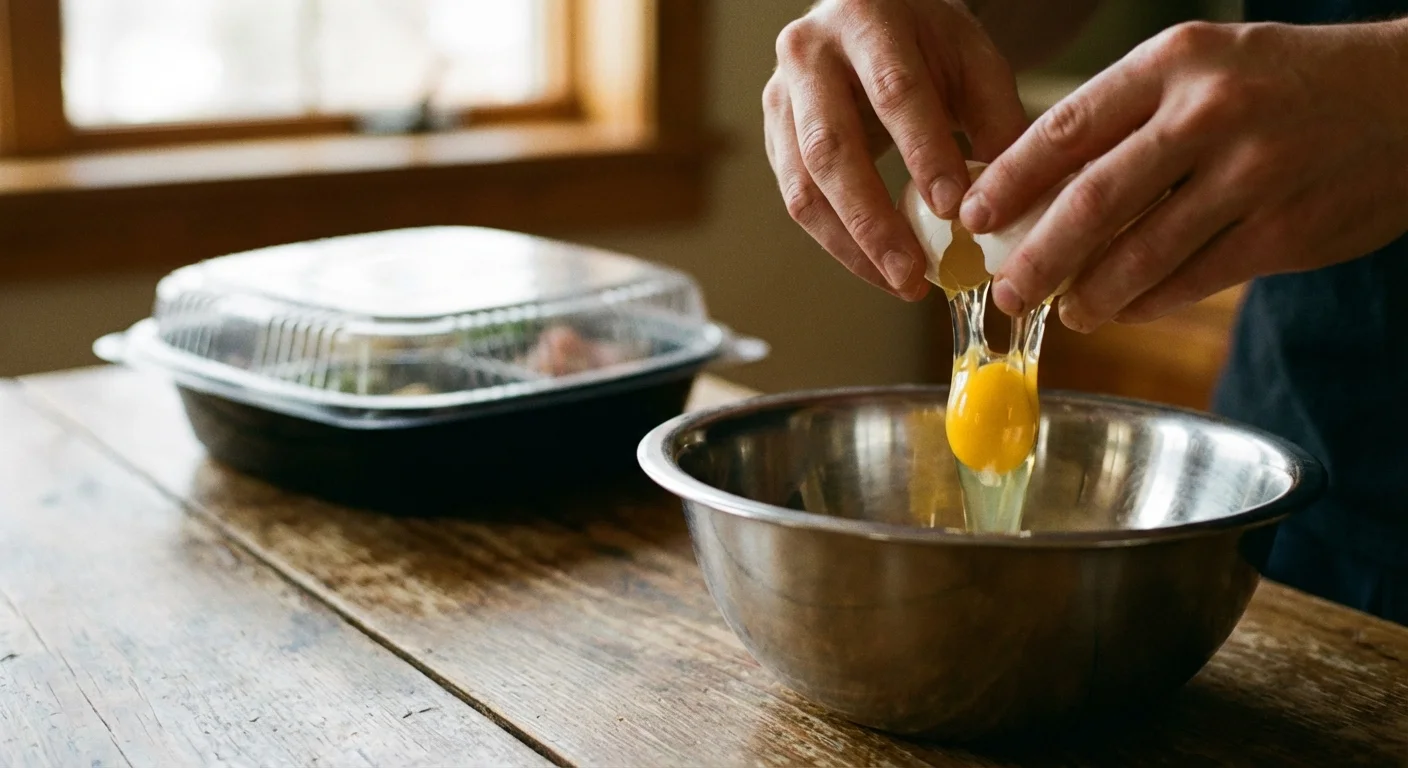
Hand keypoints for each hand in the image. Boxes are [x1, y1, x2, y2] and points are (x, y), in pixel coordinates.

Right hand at [764, 0, 1027, 299]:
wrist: (868, 19)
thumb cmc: (927, 44)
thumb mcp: (973, 61)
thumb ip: (996, 121)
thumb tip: (1008, 205)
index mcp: (865, 17)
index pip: (893, 90)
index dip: (922, 153)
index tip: (954, 210)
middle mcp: (808, 54)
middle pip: (831, 149)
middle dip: (873, 221)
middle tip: (913, 274)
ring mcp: (780, 98)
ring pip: (803, 187)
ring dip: (851, 245)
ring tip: (900, 283)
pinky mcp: (774, 137)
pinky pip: (798, 201)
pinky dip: (839, 242)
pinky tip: (877, 266)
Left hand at [961, 20, 1407, 329]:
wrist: (1406, 99)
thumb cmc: (1280, 85)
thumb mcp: (1201, 70)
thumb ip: (1126, 120)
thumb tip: (1036, 190)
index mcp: (1175, 63)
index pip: (1066, 129)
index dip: (1009, 182)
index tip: (971, 217)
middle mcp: (1210, 114)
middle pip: (1092, 203)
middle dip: (1037, 258)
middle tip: (1006, 292)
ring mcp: (1251, 176)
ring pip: (1140, 255)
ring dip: (1090, 294)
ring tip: (1067, 311)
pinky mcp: (1284, 232)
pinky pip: (1192, 281)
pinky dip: (1147, 302)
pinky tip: (1123, 309)